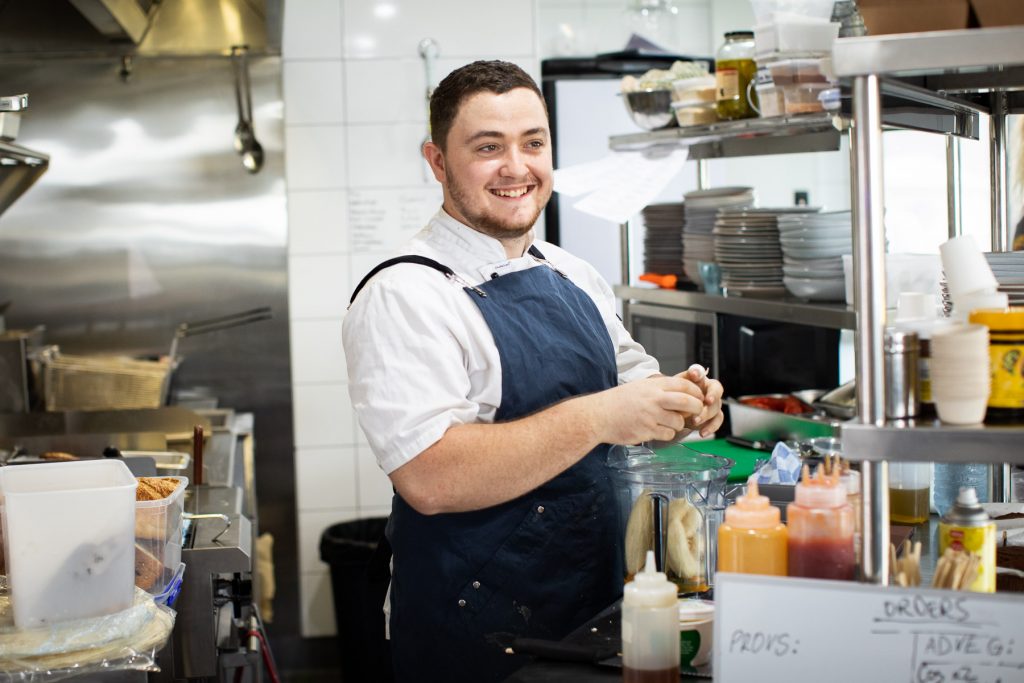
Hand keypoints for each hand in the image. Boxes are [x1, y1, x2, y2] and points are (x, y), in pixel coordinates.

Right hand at [583, 375, 704, 444]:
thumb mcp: (639, 387)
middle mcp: (653, 399)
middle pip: (687, 402)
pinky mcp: (646, 431)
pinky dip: (667, 434)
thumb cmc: (618, 402)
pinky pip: (667, 434)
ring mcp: (650, 416)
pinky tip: (657, 430)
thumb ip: (659, 388)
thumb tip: (682, 392)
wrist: (598, 416)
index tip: (699, 397)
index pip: (684, 385)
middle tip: (697, 412)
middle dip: (697, 408)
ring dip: (679, 425)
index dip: (696, 392)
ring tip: (669, 423)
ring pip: (679, 422)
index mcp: (653, 386)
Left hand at [676, 364, 724, 437]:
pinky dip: (711, 428)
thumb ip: (686, 379)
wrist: (673, 409)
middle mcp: (710, 391)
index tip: (697, 380)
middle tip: (702, 405)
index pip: (708, 378)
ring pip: (716, 409)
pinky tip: (702, 433)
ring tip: (694, 421)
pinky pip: (716, 421)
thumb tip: (694, 372)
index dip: (704, 378)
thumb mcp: (676, 385)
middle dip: (710, 400)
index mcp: (702, 381)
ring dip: (706, 415)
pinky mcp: (712, 417)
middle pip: (716, 394)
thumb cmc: (676, 394)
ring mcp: (713, 404)